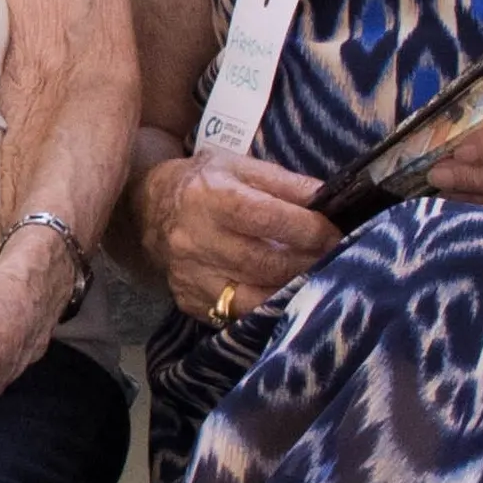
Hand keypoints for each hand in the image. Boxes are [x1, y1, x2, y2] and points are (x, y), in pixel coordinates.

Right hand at [126, 144, 335, 320]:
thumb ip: (286, 183)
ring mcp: (189, 275)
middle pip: (264, 262)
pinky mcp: (189, 300)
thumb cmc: (206, 183)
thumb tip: (329, 199)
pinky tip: (282, 295)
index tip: (334, 234)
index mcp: (211, 196)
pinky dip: (265, 307)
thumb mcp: (242, 167)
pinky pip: (236, 315)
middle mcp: (196, 238)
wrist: (148, 208)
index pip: (267, 217)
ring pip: (254, 297)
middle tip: (333, 259)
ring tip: (314, 279)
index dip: (308, 229)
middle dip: (307, 263)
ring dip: (291, 290)